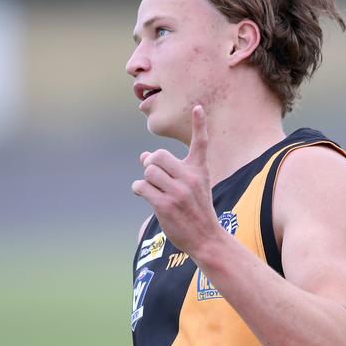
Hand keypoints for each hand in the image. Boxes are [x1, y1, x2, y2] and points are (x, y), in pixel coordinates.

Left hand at [131, 105, 222, 259]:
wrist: (206, 238)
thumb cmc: (196, 211)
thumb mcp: (192, 187)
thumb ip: (170, 170)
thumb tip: (143, 156)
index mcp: (199, 171)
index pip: (201, 143)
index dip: (200, 124)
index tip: (198, 107)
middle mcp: (190, 178)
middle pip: (158, 156)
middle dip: (150, 164)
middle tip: (153, 175)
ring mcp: (178, 192)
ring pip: (148, 171)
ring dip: (145, 179)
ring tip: (151, 189)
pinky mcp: (166, 205)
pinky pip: (142, 187)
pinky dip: (139, 189)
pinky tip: (143, 194)